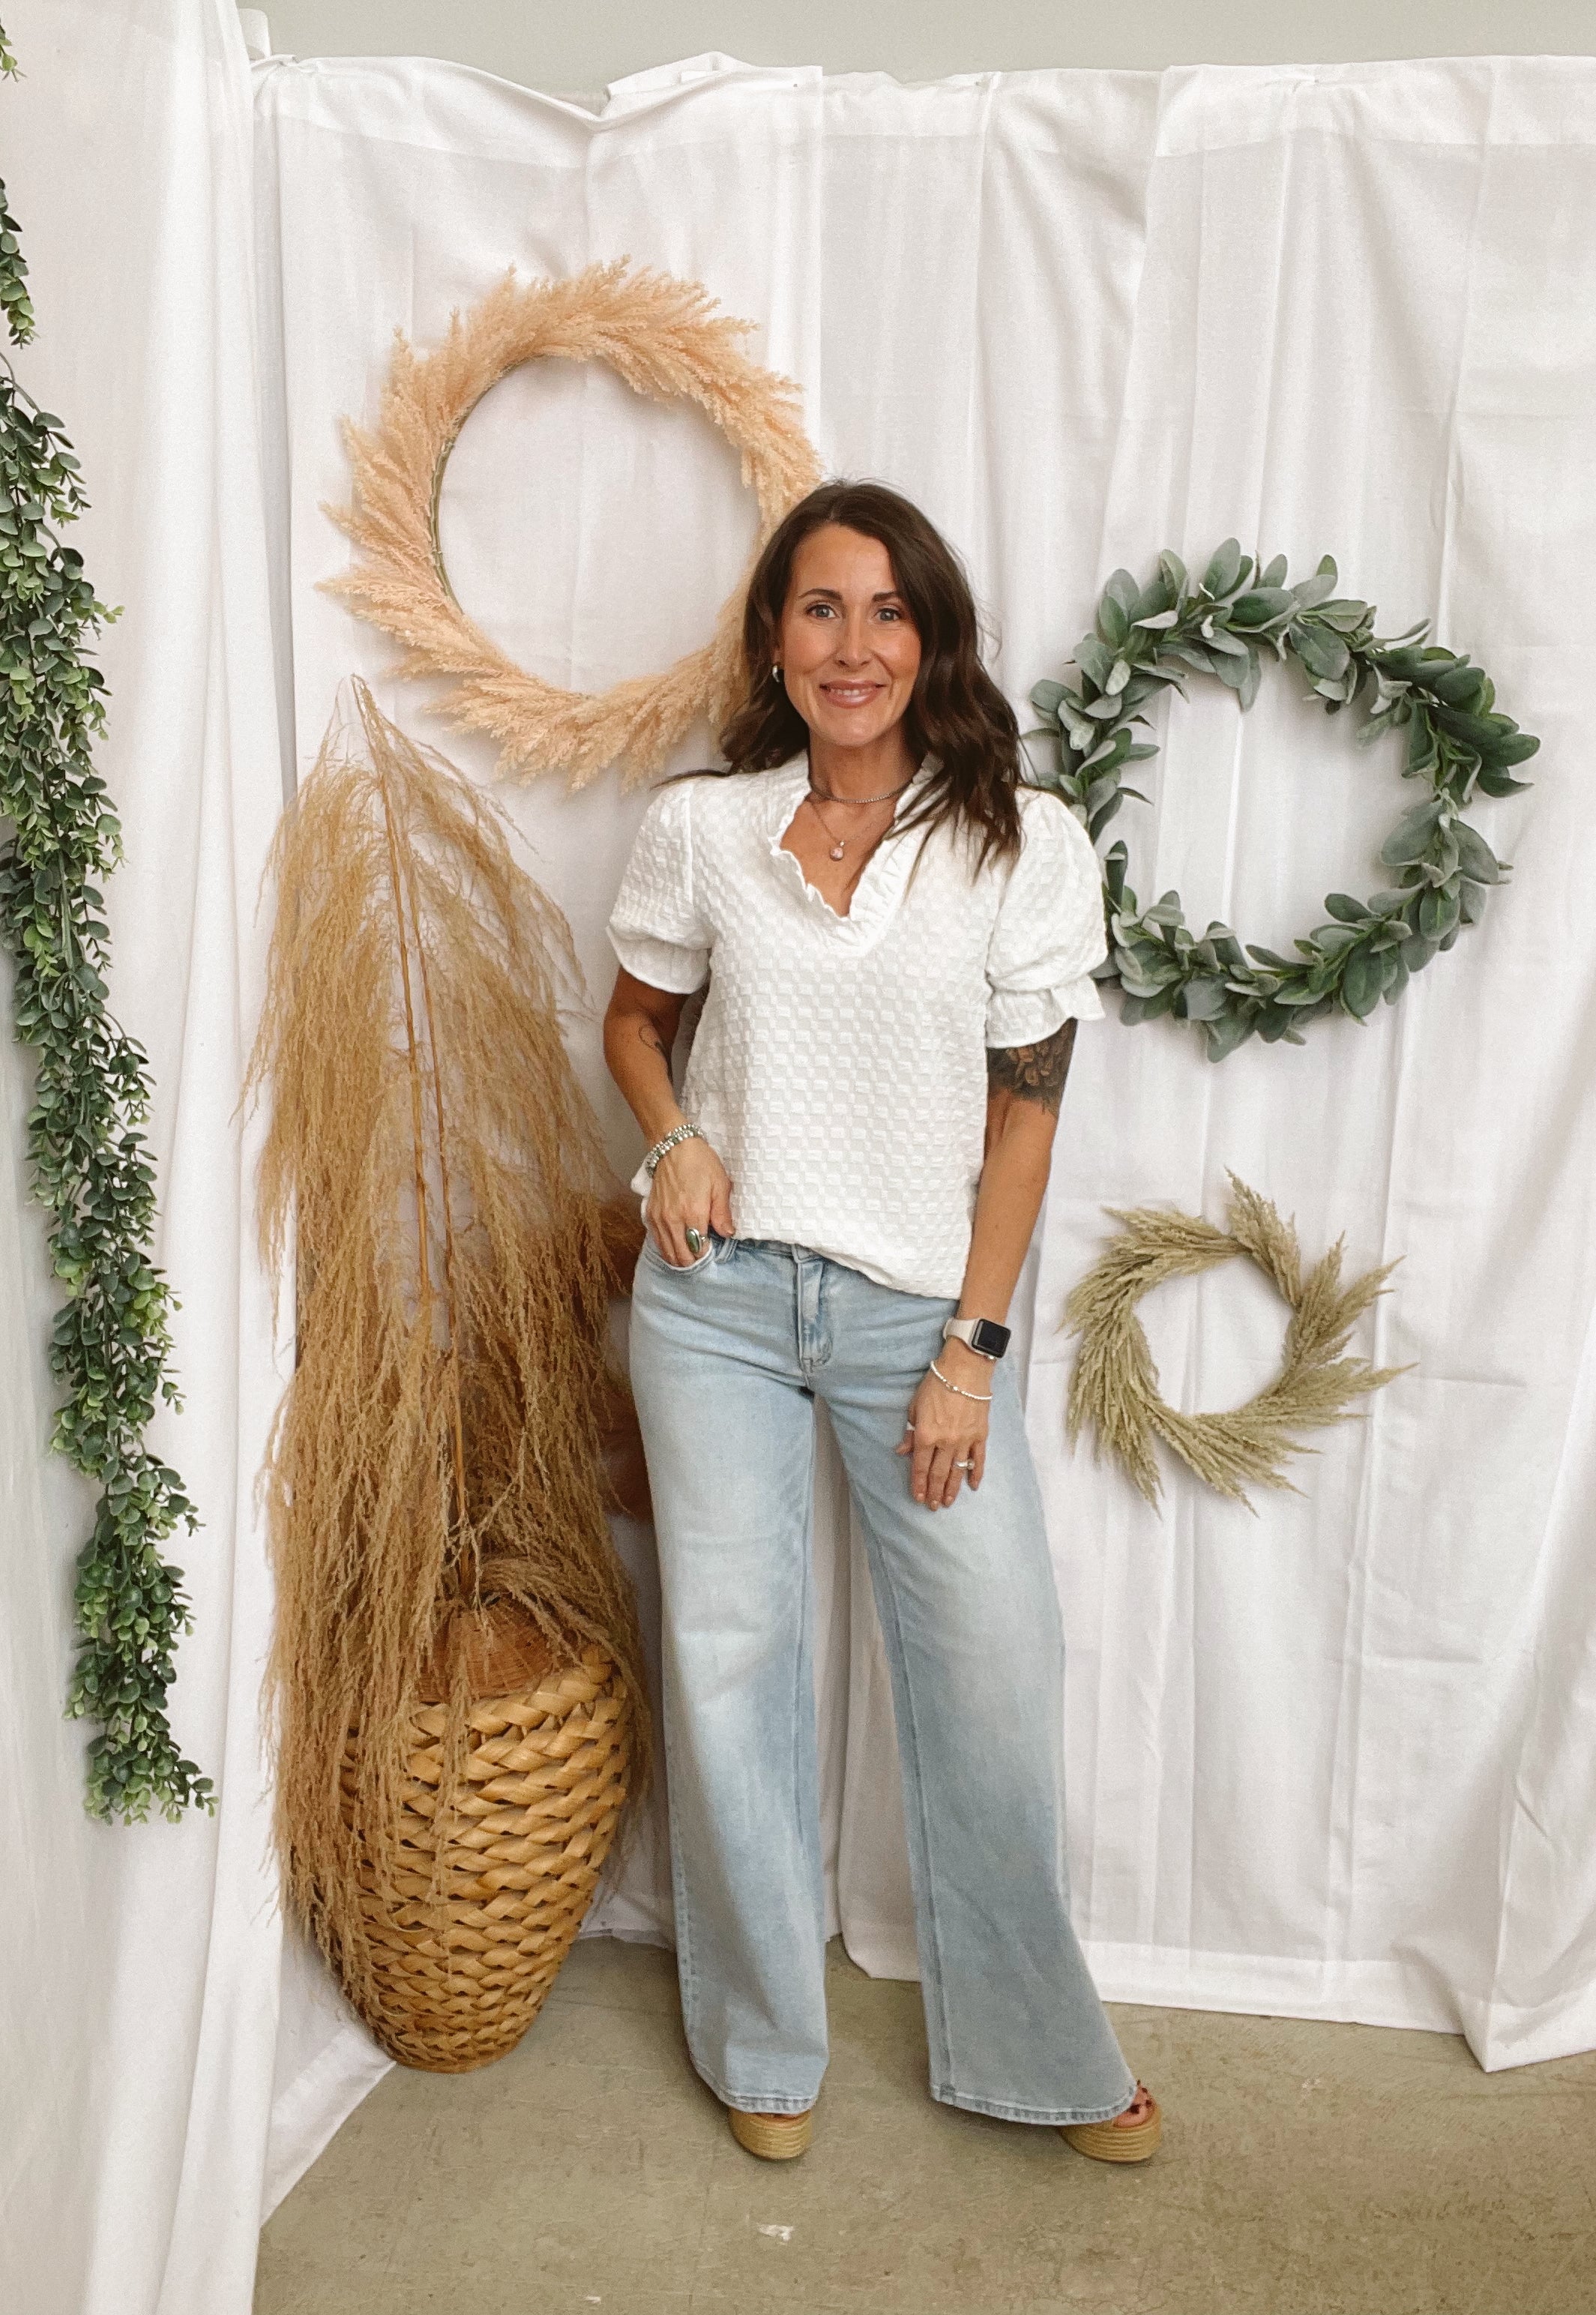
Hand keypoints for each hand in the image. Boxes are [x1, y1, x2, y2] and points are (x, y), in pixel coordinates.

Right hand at [647, 1135, 734, 1265]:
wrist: (673, 1146)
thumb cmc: (699, 1162)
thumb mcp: (720, 1184)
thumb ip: (722, 1213)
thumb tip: (727, 1233)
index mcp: (693, 1213)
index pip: (699, 1249)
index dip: (707, 1254)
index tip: (713, 1249)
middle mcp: (674, 1220)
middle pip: (682, 1256)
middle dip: (693, 1260)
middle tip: (703, 1253)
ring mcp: (659, 1218)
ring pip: (668, 1252)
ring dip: (680, 1257)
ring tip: (690, 1252)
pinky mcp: (650, 1214)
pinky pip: (658, 1241)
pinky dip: (667, 1247)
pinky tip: (676, 1244)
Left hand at [895, 1337, 991, 1508]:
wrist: (964, 1370)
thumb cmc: (936, 1384)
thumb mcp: (915, 1407)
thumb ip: (910, 1432)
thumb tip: (902, 1451)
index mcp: (926, 1435)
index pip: (920, 1466)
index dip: (917, 1484)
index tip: (917, 1497)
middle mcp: (945, 1442)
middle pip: (938, 1473)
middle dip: (933, 1491)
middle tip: (932, 1506)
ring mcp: (964, 1440)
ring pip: (957, 1471)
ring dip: (951, 1489)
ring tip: (947, 1502)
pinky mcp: (980, 1435)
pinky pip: (978, 1460)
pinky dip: (976, 1474)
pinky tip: (973, 1486)